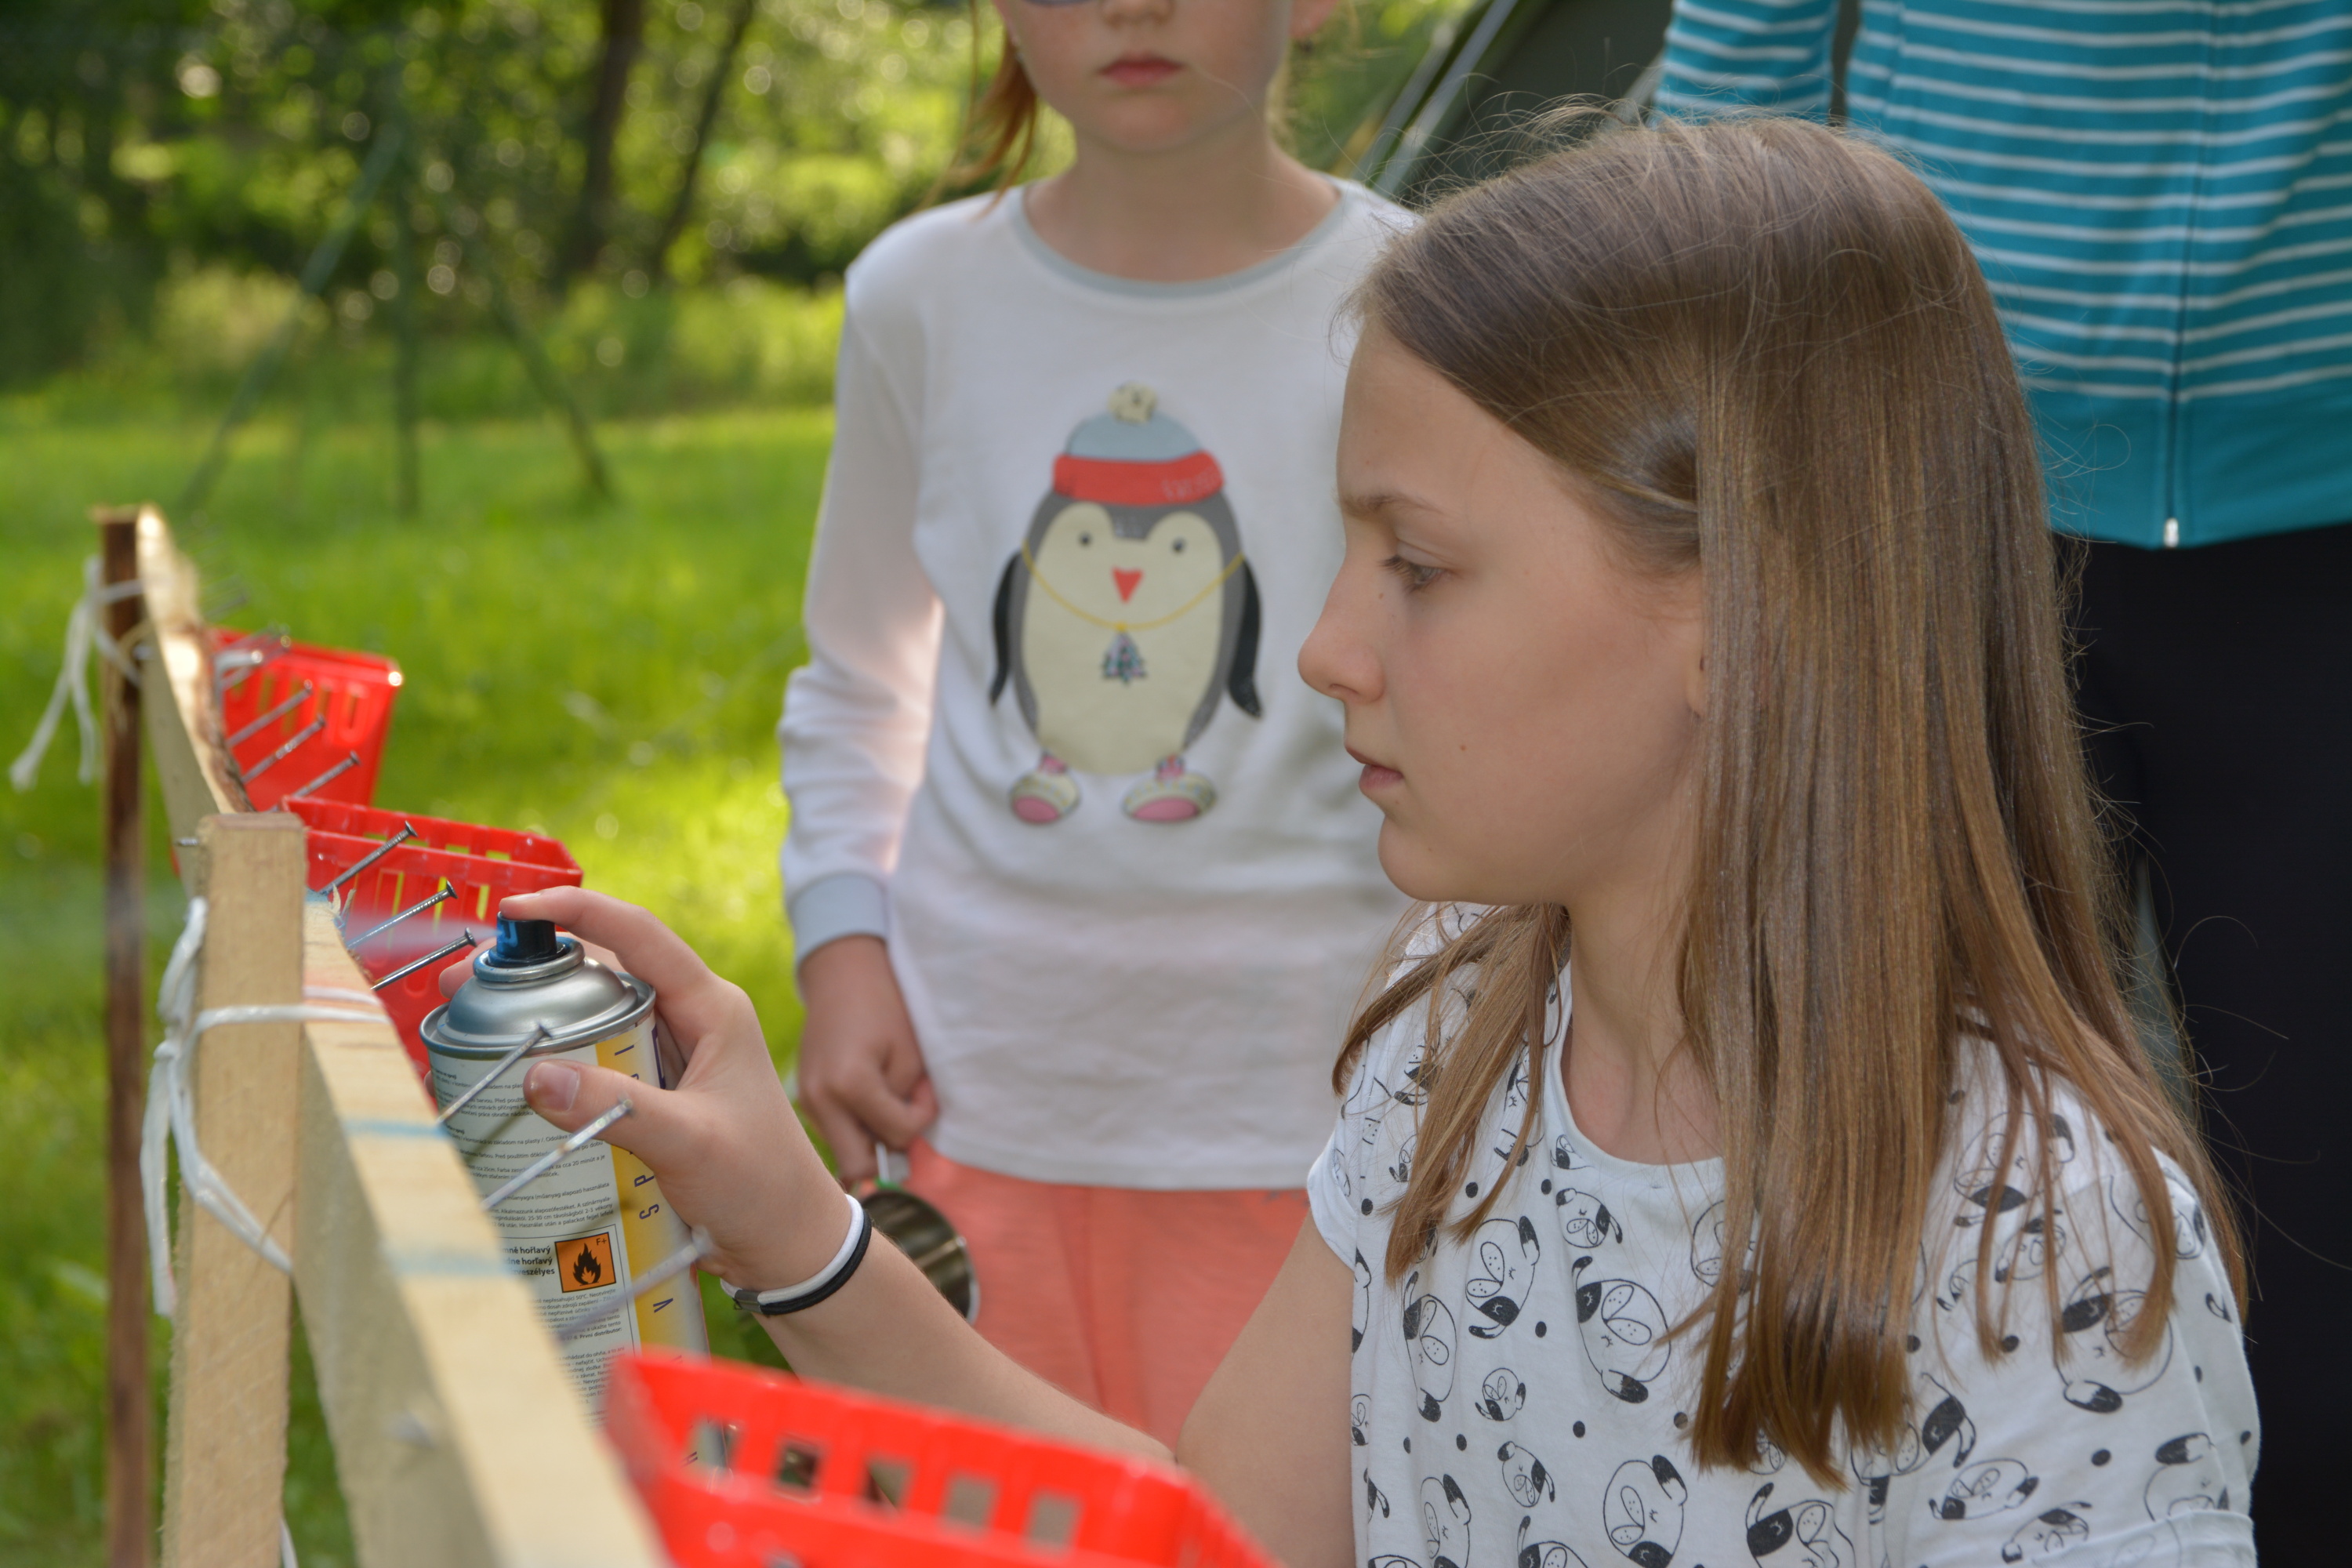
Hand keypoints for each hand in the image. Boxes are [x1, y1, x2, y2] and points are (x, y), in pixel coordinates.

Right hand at [486, 888, 853, 1293]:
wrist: (787, 1243)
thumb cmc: (762, 1184)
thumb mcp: (690, 1142)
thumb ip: (616, 1109)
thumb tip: (535, 1075)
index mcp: (712, 1008)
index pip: (639, 936)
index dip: (576, 912)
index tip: (515, 910)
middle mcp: (690, 1020)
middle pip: (604, 972)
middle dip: (535, 969)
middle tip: (463, 984)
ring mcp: (671, 1057)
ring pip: (594, 1017)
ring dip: (539, 1015)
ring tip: (471, 1022)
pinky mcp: (654, 1093)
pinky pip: (596, 1062)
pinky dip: (555, 1063)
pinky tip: (511, 1076)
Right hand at [793, 935, 935, 1183]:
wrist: (842, 973)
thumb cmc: (885, 1007)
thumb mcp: (910, 1053)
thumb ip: (907, 1102)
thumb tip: (900, 1145)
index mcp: (849, 1084)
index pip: (895, 1135)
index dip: (921, 1117)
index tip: (924, 1088)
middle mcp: (820, 1100)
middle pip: (857, 1167)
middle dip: (886, 1152)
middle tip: (902, 1117)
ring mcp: (806, 1100)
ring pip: (844, 1151)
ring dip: (870, 1138)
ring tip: (884, 1098)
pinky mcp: (804, 1097)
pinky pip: (834, 1131)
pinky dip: (854, 1125)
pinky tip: (864, 1094)